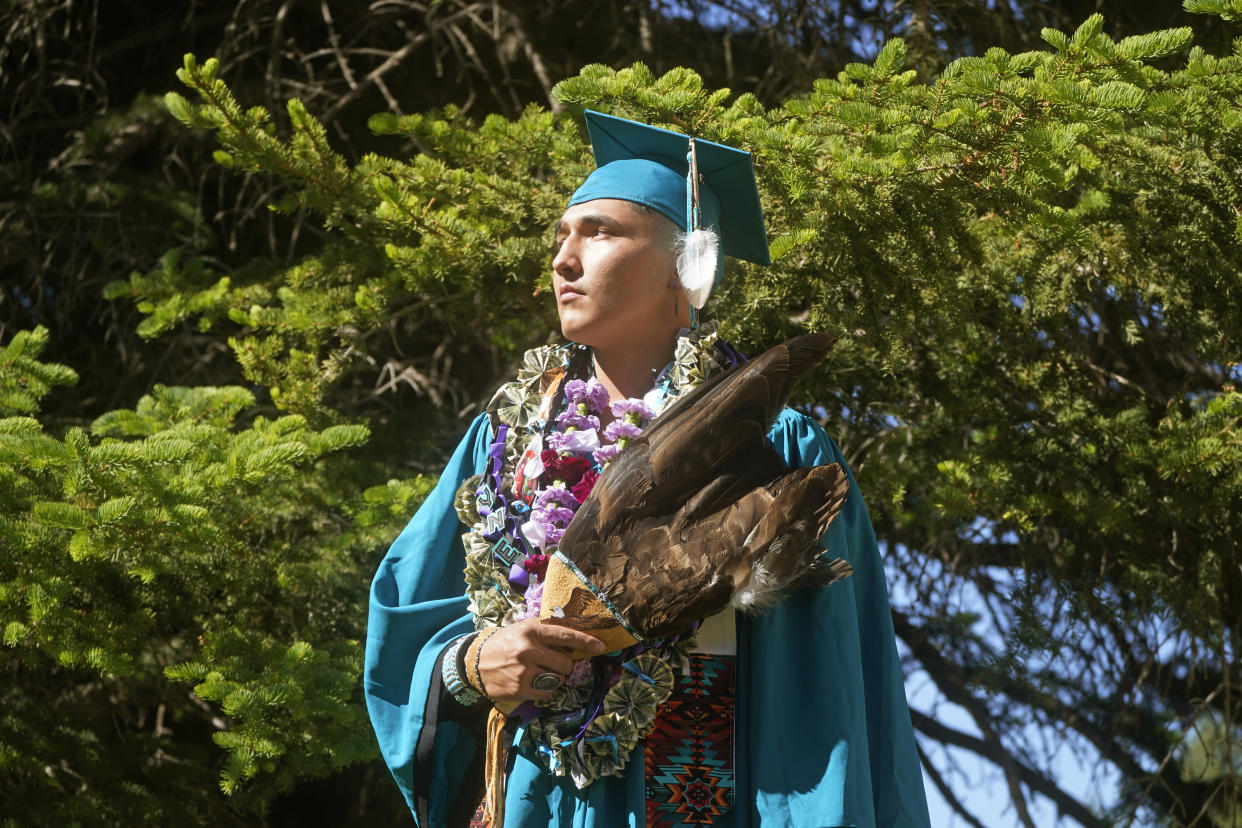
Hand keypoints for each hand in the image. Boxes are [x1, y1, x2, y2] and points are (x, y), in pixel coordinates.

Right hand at [477, 618, 604, 702]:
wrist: (473, 661)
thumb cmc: (503, 643)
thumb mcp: (521, 628)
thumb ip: (544, 630)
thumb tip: (572, 633)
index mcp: (531, 631)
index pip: (565, 635)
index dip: (585, 642)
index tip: (600, 646)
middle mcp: (528, 649)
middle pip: (565, 663)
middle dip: (565, 666)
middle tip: (555, 665)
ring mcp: (524, 670)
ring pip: (558, 679)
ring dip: (555, 678)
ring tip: (541, 673)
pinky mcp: (520, 688)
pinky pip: (547, 692)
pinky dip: (545, 689)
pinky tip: (533, 682)